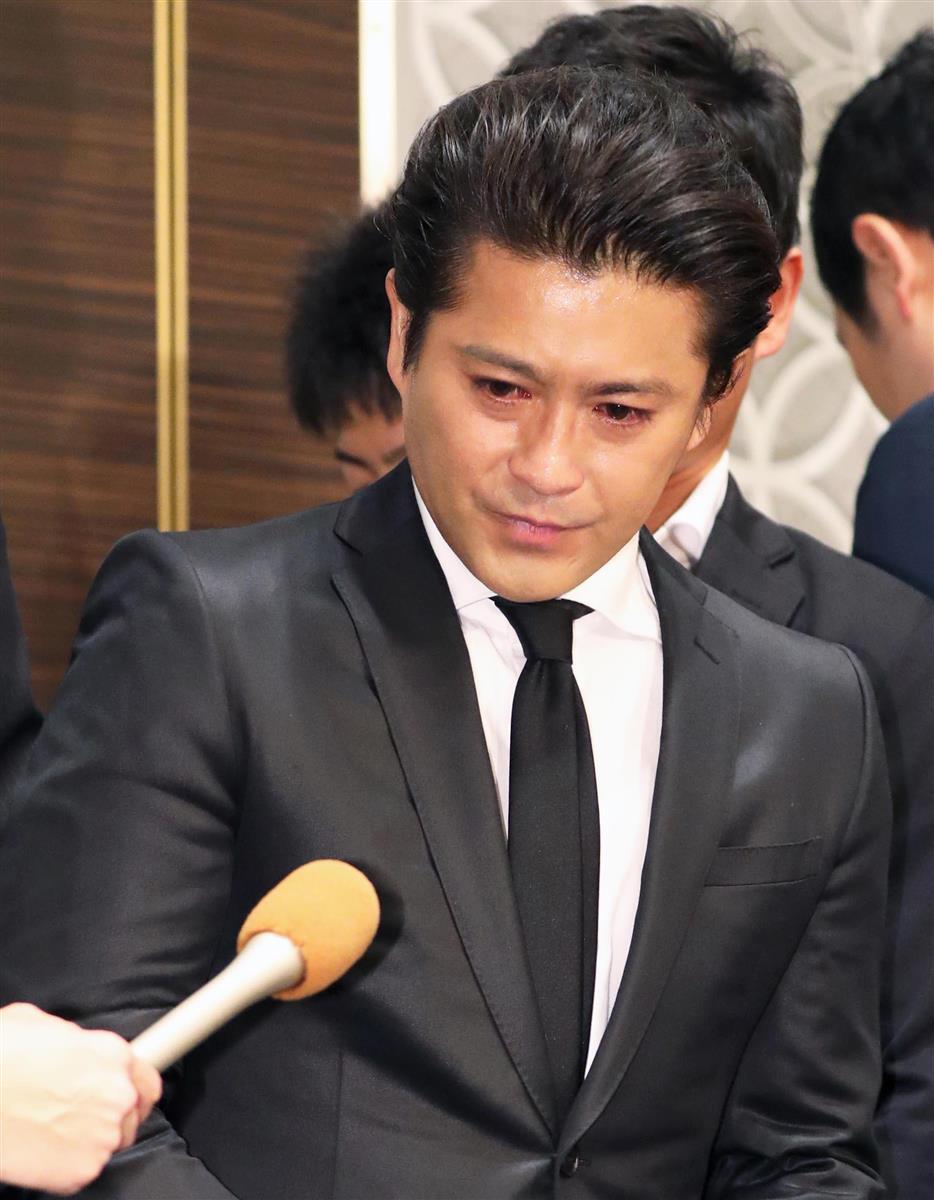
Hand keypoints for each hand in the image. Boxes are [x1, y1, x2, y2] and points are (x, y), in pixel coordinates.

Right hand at [0, 1002, 161, 1193]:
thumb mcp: (44, 1024)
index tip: (127, 1097)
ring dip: (90, 1139)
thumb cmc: (4, 1056)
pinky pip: (84, 1169)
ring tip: (53, 1128)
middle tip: (80, 1115)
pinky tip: (44, 1147)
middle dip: (112, 1115)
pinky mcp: (82, 1170)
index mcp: (114, 1055)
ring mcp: (103, 1135)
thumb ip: (76, 1041)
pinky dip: (67, 1164)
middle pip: (134, 1115)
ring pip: (110, 1143)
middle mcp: (118, 1094)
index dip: (135, 1090)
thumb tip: (75, 1046)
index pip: (148, 1080)